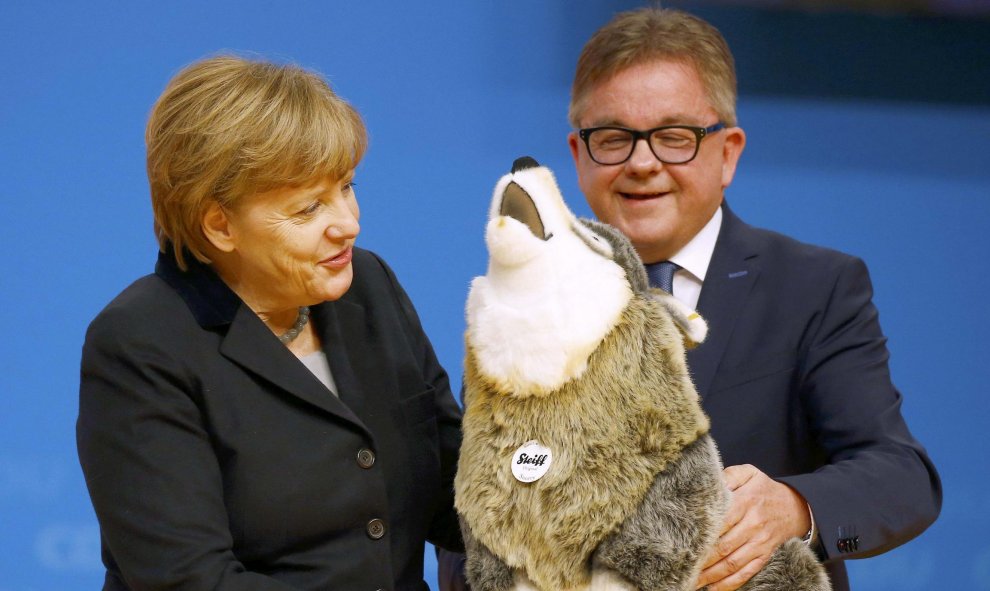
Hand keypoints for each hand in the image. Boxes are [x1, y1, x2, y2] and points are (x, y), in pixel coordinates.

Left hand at [695, 464, 809, 590]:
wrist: (797, 505)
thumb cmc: (764, 489)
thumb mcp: (748, 473)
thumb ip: (728, 475)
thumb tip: (709, 483)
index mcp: (746, 502)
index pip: (720, 521)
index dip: (702, 534)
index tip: (683, 542)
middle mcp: (752, 524)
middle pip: (723, 546)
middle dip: (701, 560)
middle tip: (681, 567)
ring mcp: (759, 543)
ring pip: (732, 563)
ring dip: (711, 576)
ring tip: (691, 581)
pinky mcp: (764, 555)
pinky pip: (746, 573)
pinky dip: (730, 584)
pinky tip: (713, 589)